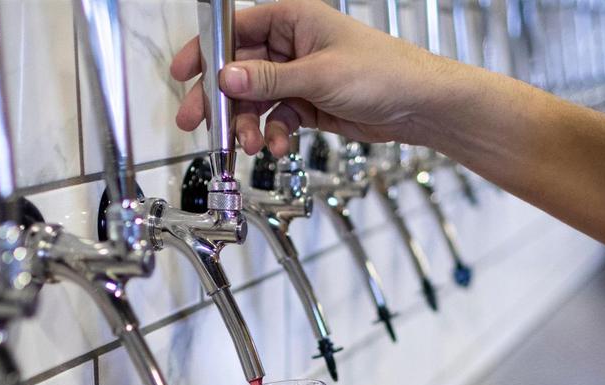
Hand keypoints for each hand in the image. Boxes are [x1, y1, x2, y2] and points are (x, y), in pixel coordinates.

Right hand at [170, 0, 444, 155]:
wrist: (419, 106)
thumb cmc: (383, 73)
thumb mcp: (318, 75)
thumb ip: (269, 79)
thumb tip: (227, 77)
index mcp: (293, 19)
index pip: (236, 29)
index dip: (207, 51)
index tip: (185, 73)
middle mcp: (292, 45)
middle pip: (240, 69)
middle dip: (222, 99)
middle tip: (199, 122)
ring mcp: (299, 76)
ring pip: (256, 100)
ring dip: (248, 124)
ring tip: (249, 144)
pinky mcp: (308, 104)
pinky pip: (276, 119)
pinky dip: (271, 134)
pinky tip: (274, 146)